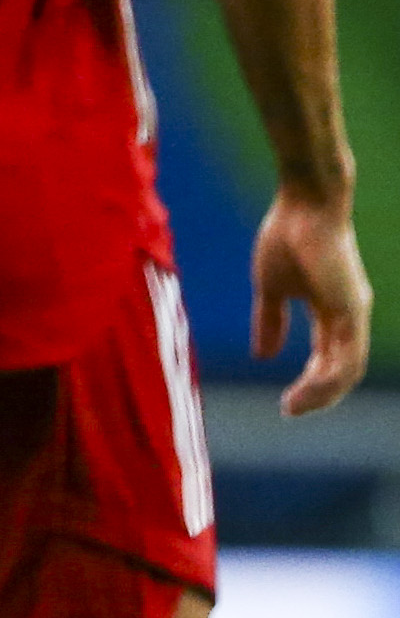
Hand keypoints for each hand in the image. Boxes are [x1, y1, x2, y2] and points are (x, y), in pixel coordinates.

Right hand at [257, 183, 372, 416]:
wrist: (305, 205)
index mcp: (331, 312)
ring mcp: (353, 315)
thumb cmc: (288, 236)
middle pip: (341, 370)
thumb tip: (264, 356)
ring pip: (347, 369)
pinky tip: (307, 388)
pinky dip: (329, 377)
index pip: (328, 358)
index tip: (286, 402)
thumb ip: (270, 321)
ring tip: (294, 407)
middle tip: (290, 411)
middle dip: (317, 396)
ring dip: (323, 393)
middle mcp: (349, 318)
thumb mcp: (271, 287)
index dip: (309, 382)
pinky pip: (346, 355)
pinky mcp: (351, 310)